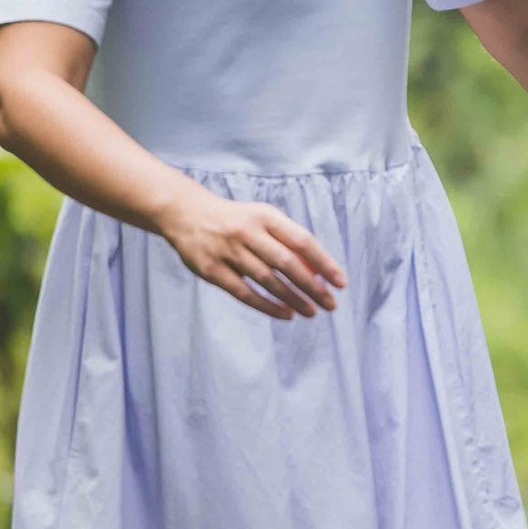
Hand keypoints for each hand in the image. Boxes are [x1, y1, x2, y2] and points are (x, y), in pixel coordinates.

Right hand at [159, 190, 345, 319]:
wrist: (187, 214)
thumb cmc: (237, 220)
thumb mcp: (263, 217)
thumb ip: (288, 239)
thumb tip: (319, 269)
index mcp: (266, 216)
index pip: (303, 240)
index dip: (324, 263)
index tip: (340, 282)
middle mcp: (248, 232)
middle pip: (287, 263)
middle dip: (312, 286)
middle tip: (330, 304)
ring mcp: (228, 251)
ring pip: (267, 280)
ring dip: (293, 298)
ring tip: (312, 312)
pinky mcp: (211, 270)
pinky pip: (244, 293)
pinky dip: (267, 305)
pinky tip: (286, 314)